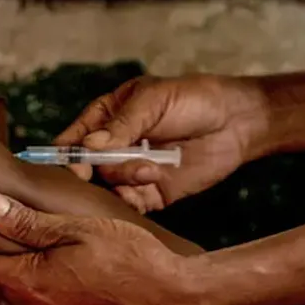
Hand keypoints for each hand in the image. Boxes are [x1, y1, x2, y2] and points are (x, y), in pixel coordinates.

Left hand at [0, 193, 224, 304]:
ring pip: (31, 292)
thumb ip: (29, 221)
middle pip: (0, 278)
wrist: (181, 298)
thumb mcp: (80, 227)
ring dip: (35, 270)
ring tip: (56, 241)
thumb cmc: (134, 256)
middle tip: (14, 220)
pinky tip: (83, 269)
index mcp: (31, 281)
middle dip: (2, 252)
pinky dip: (61, 288)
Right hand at [56, 74, 267, 212]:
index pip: (72, 140)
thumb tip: (89, 146)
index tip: (77, 164)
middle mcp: (114, 148)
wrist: (237, 122)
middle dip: (96, 172)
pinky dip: (134, 201)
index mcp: (106, 118)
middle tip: (112, 168)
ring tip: (151, 168)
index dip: (68, 155)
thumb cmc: (193, 99)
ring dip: (124, 180)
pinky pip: (131, 205)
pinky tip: (153, 182)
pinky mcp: (152, 193)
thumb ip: (122, 125)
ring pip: (108, 188)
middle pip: (85, 170)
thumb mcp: (153, 100)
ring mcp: (132, 171)